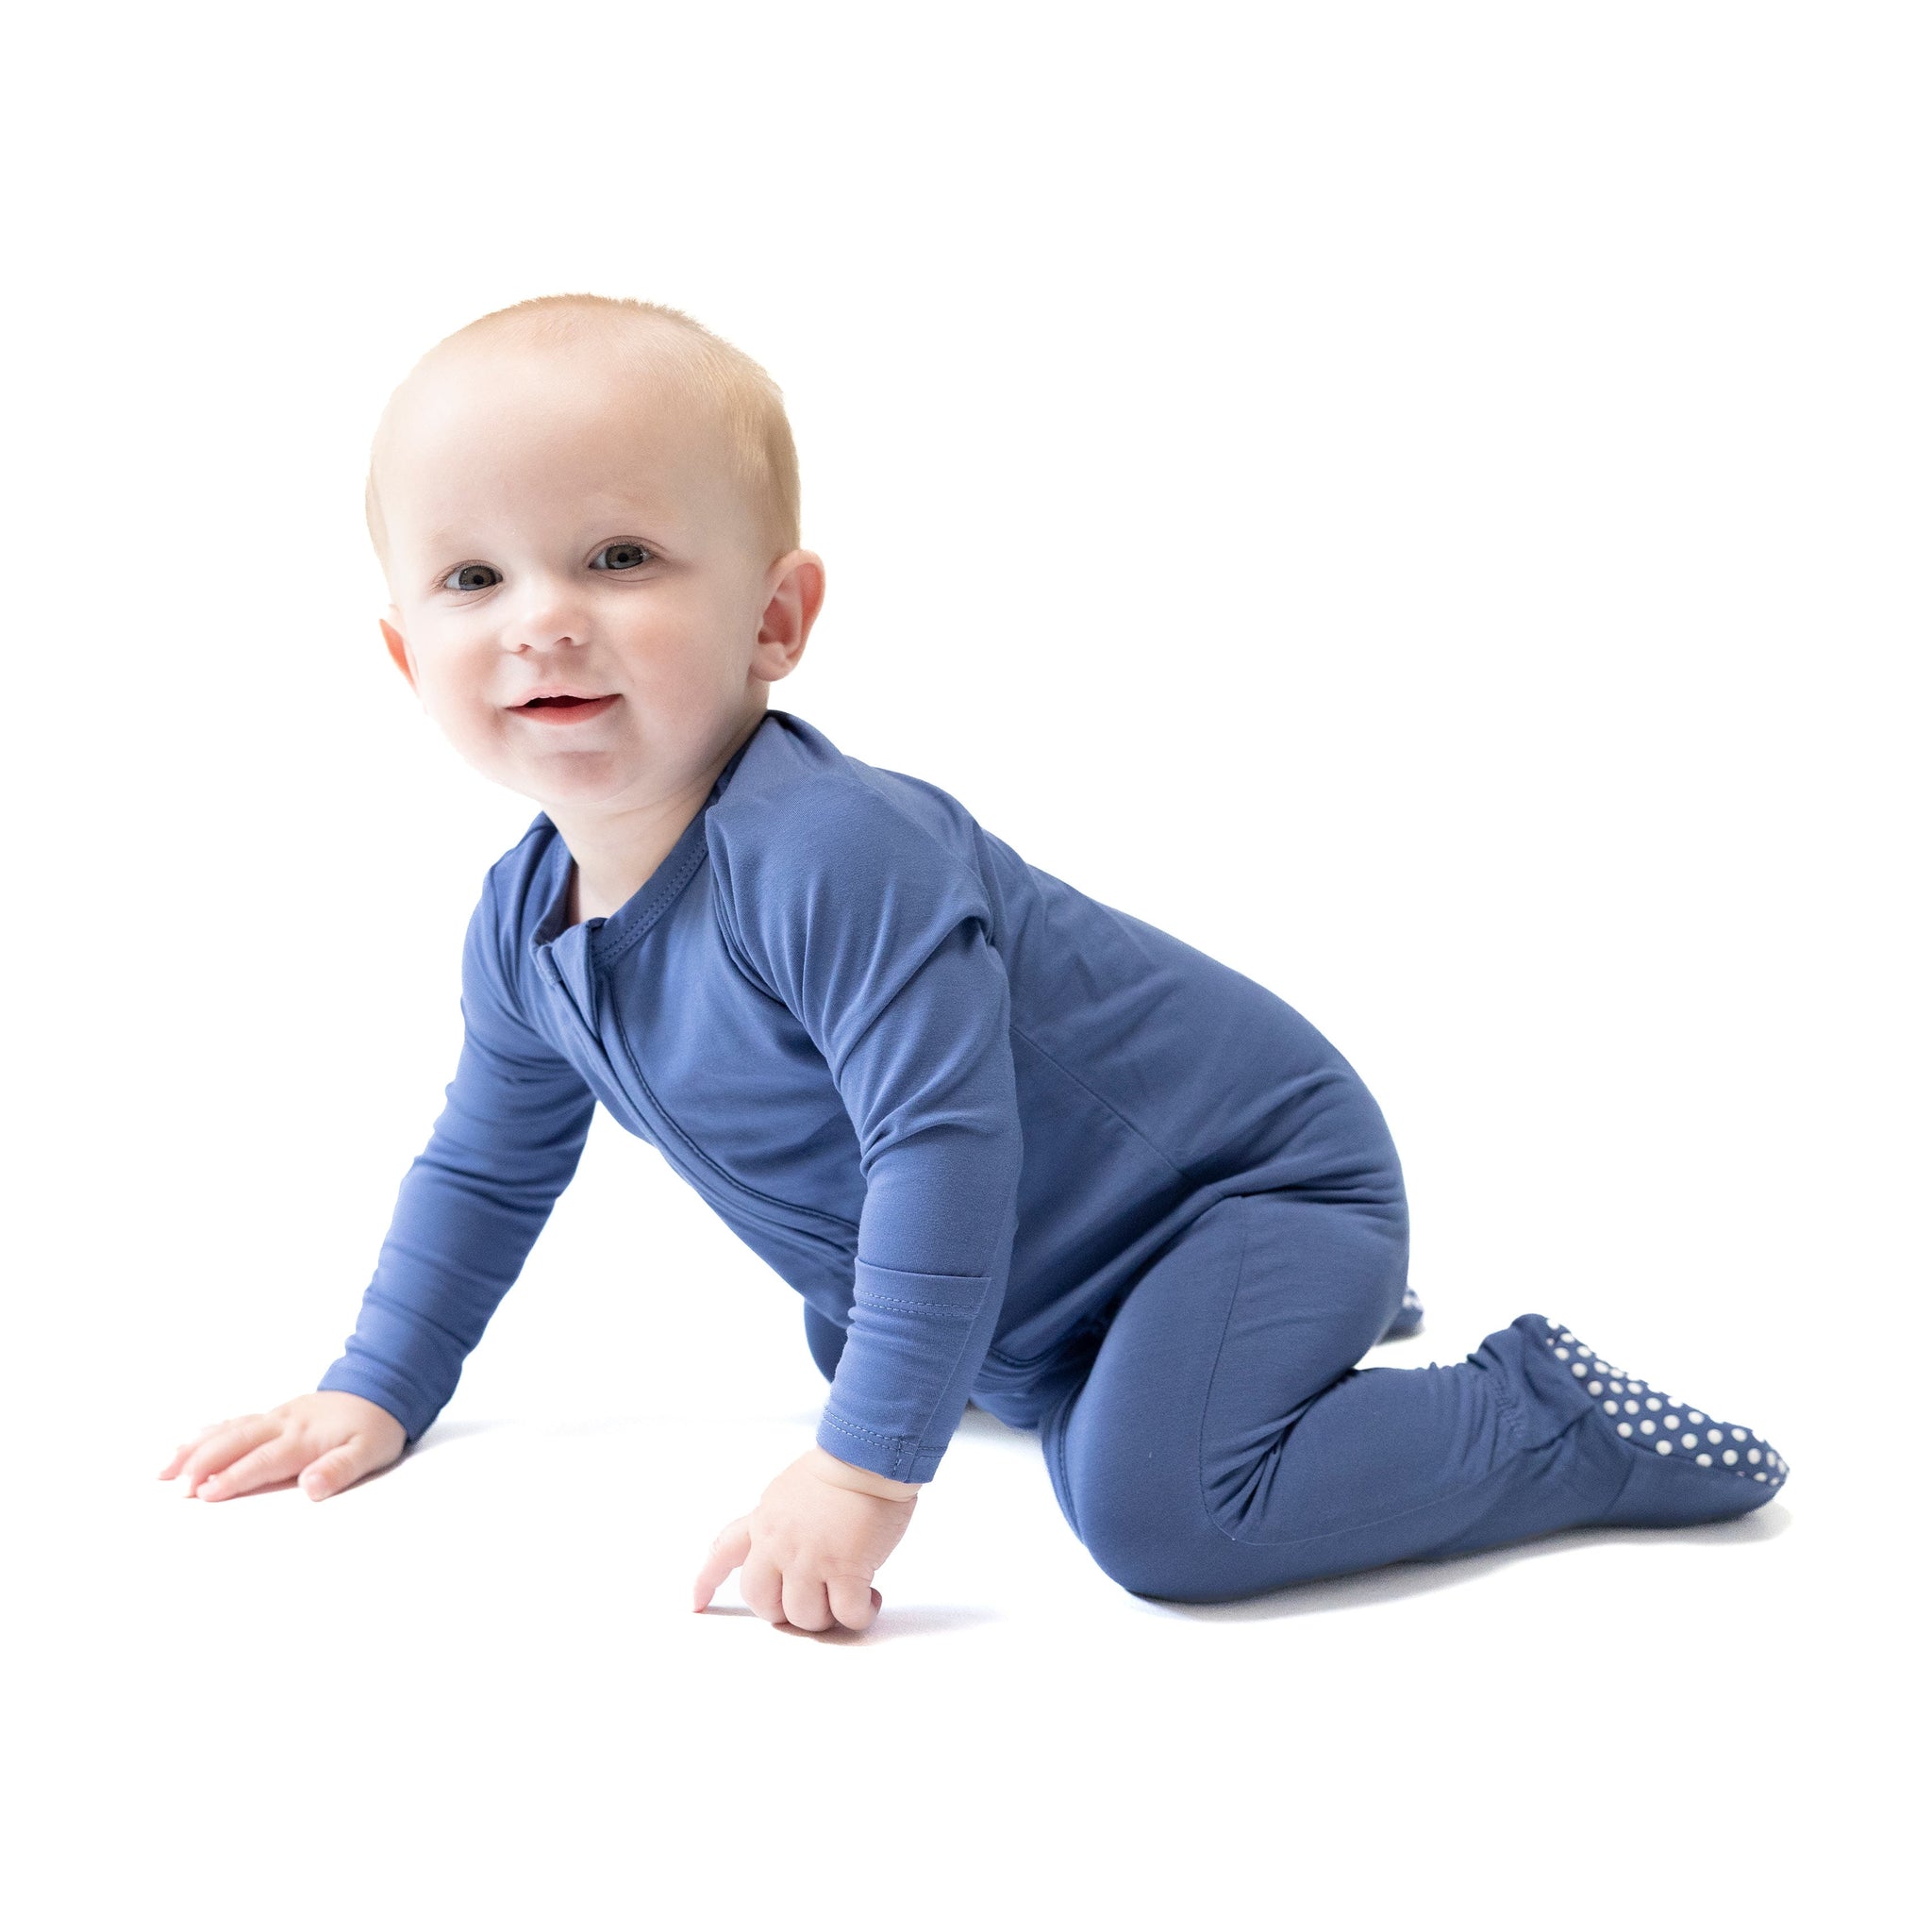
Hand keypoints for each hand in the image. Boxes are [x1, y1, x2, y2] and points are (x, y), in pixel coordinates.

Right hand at [157, 1392, 406, 1501]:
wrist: (383, 1387)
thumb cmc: (375, 1426)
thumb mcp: (370, 1451)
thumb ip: (339, 1469)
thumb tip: (311, 1487)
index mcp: (303, 1438)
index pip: (261, 1461)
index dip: (233, 1477)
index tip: (204, 1493)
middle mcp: (282, 1425)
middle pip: (234, 1443)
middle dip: (202, 1464)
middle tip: (175, 1488)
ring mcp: (275, 1418)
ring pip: (227, 1431)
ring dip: (195, 1449)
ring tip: (164, 1470)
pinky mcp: (273, 1416)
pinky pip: (234, 1423)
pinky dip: (207, 1434)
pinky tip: (187, 1444)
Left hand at [692, 1446, 920, 1632]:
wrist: (868, 1458)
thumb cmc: (839, 1467)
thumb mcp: (787, 1491)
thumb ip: (777, 1523)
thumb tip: (784, 1555)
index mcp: (763, 1522)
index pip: (723, 1552)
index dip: (706, 1582)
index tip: (696, 1604)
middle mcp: (778, 1544)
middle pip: (763, 1603)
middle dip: (786, 1612)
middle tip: (814, 1599)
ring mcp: (810, 1560)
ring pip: (806, 1617)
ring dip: (827, 1616)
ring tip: (848, 1596)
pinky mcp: (846, 1570)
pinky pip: (847, 1615)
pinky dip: (860, 1614)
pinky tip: (870, 1598)